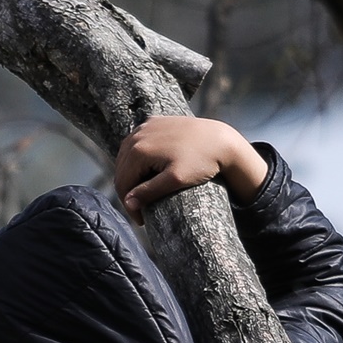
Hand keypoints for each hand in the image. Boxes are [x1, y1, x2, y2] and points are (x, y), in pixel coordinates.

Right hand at [115, 114, 268, 217]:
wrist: (220, 139)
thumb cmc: (201, 161)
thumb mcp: (175, 180)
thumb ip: (149, 191)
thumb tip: (128, 203)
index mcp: (138, 149)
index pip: (122, 182)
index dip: (129, 206)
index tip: (141, 220)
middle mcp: (137, 135)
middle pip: (122, 169)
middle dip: (129, 191)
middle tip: (141, 210)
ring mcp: (145, 126)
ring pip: (127, 156)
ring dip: (132, 175)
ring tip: (144, 192)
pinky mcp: (154, 122)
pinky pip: (138, 143)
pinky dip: (138, 158)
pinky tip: (148, 170)